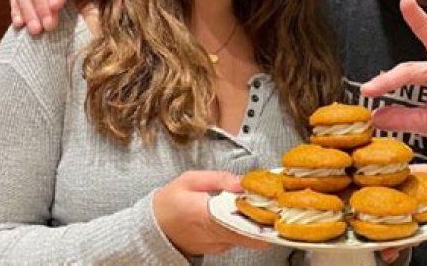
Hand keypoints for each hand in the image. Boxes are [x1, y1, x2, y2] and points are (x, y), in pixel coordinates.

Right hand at [153, 170, 268, 255]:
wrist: (152, 228)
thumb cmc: (169, 203)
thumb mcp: (189, 180)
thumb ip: (218, 178)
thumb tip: (243, 181)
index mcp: (205, 215)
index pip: (238, 222)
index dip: (259, 215)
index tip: (273, 205)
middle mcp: (213, 235)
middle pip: (249, 233)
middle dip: (264, 219)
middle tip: (274, 205)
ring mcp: (216, 245)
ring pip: (246, 236)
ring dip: (255, 222)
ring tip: (260, 205)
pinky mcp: (218, 249)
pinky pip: (238, 237)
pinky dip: (244, 227)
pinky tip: (243, 214)